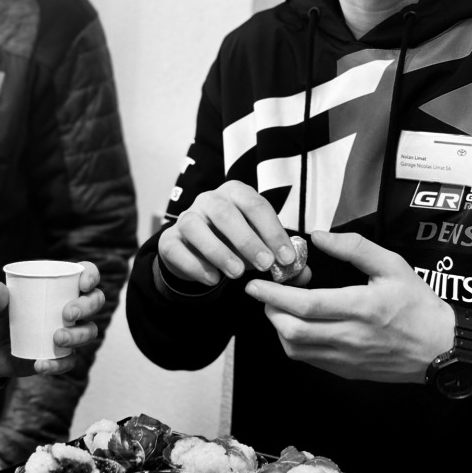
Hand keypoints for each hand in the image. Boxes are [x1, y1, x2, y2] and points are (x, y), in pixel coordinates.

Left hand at [0, 262, 104, 377]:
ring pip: (89, 330)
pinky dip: (60, 363)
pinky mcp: (59, 355)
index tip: (83, 284)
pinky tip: (41, 364)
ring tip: (57, 339)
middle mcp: (66, 307)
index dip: (91, 275)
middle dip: (88, 306)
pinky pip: (70, 359)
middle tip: (68, 314)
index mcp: (54, 287)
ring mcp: (65, 331)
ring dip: (79, 335)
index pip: (83, 274)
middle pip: (95, 301)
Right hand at [159, 181, 307, 286]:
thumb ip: (281, 259)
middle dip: (247, 239)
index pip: (256, 205)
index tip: (286, 257)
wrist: (198, 252)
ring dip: (218, 250)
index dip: (273, 230)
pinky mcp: (168, 240)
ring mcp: (186, 218)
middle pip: (225, 212)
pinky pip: (176, 248)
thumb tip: (304, 274)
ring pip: (195, 227)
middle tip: (265, 264)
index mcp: (236, 193)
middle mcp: (209, 200)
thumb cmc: (236, 243)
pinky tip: (212, 279)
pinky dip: (194, 265)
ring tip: (236, 274)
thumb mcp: (260, 246)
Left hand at [244, 230, 457, 382]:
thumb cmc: (418, 305)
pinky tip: (300, 324)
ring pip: (295, 348)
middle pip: (293, 330)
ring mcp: (347, 359)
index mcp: (362, 308)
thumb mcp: (392, 265)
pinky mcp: (346, 371)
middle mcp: (351, 337)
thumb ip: (353, 248)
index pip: (305, 305)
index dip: (275, 294)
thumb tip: (319, 237)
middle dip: (270, 310)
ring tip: (282, 306)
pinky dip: (294, 341)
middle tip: (266, 292)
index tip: (256, 283)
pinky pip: (309, 359)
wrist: (441, 348)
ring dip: (279, 326)